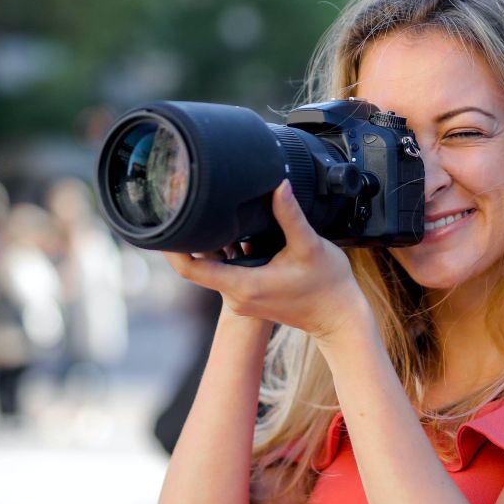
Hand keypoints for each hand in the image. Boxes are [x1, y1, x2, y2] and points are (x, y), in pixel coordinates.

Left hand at [163, 180, 371, 340]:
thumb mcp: (309, 246)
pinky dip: (227, 253)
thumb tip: (278, 185)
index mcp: (244, 285)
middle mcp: (238, 296)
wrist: (339, 318)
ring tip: (210, 213)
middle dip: (191, 238)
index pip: (191, 270)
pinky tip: (238, 232)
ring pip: (214, 268)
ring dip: (211, 244)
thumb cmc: (327, 286)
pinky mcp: (252, 295)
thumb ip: (290, 215)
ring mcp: (243, 299)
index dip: (173, 249)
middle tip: (188, 205)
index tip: (164, 226)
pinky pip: (228, 272)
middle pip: (198, 266)